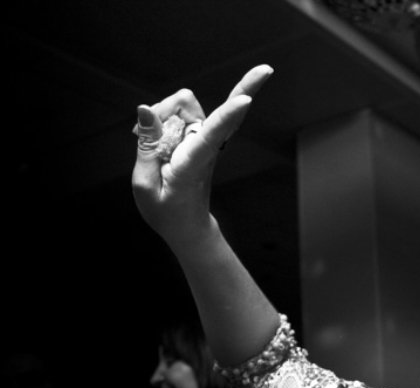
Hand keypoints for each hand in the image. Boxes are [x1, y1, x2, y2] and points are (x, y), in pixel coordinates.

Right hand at [131, 64, 272, 244]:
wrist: (187, 225)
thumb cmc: (165, 210)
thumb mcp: (145, 183)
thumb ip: (147, 145)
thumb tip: (145, 108)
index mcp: (194, 162)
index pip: (213, 134)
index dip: (227, 114)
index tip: (247, 99)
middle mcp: (206, 146)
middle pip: (187, 102)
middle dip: (163, 107)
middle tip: (142, 134)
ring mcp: (207, 140)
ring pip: (184, 103)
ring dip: (163, 113)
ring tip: (153, 142)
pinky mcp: (204, 137)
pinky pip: (192, 109)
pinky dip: (175, 108)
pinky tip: (180, 110)